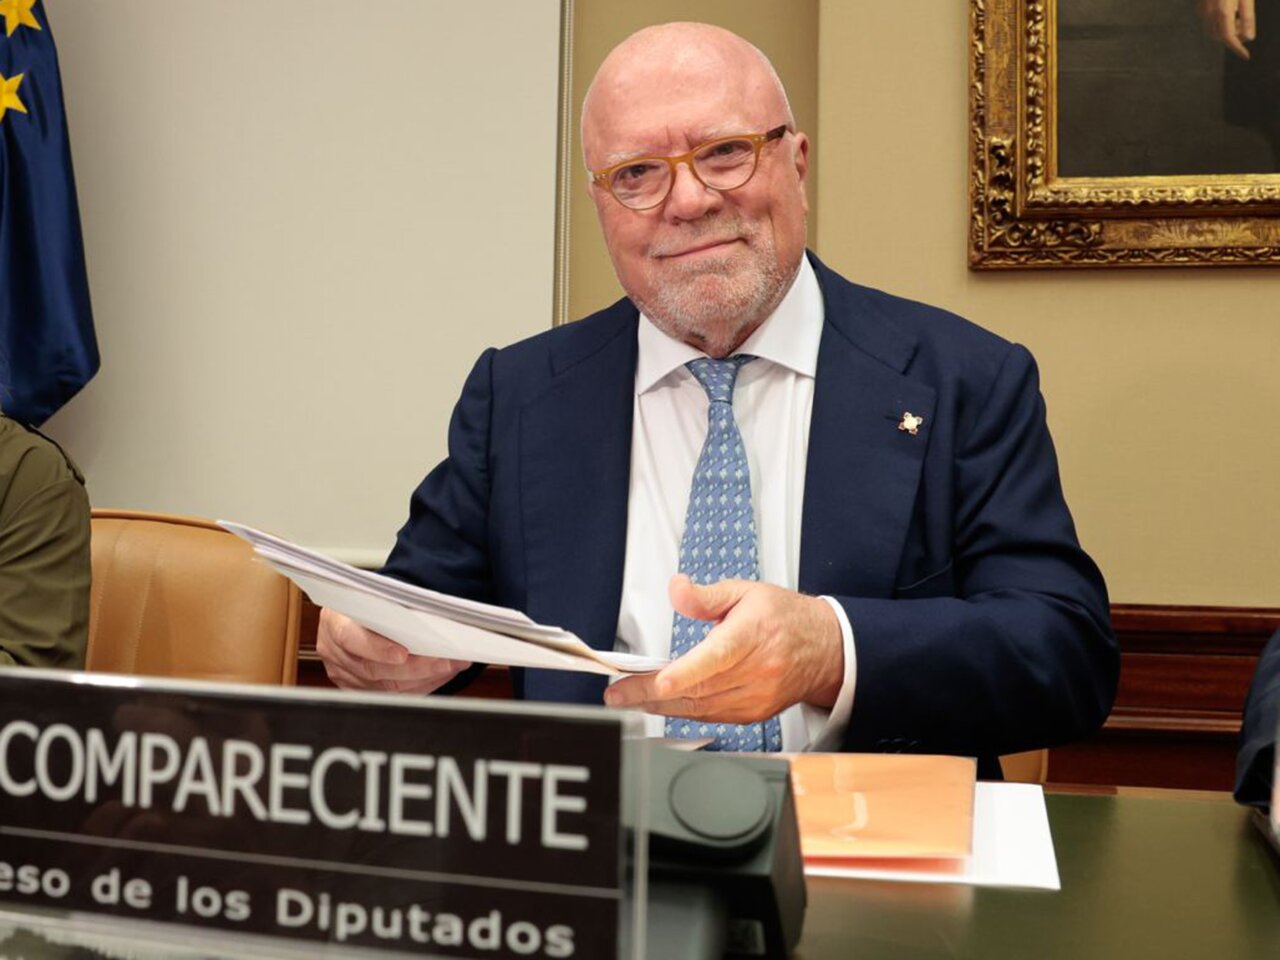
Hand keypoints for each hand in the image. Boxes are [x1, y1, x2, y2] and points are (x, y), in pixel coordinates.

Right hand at [316, 608, 470, 693]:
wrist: (357, 612)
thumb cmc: (369, 602)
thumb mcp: (374, 596)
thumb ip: (394, 607)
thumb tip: (434, 618)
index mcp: (334, 622)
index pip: (350, 639)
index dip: (377, 649)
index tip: (403, 654)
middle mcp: (334, 652)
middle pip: (374, 670)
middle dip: (415, 668)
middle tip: (445, 661)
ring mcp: (344, 675)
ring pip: (386, 687)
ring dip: (424, 678)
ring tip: (451, 666)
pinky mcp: (358, 689)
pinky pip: (392, 694)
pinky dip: (420, 686)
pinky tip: (438, 676)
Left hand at [603, 574, 842, 722]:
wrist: (824, 649)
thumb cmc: (784, 618)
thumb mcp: (746, 592)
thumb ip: (706, 595)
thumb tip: (677, 589)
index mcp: (753, 635)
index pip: (717, 657)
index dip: (686, 672)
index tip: (659, 680)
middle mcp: (756, 671)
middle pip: (698, 688)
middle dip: (651, 692)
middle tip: (618, 693)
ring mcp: (754, 697)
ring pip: (699, 708)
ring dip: (660, 705)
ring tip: (628, 698)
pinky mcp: (752, 714)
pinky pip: (709, 717)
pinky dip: (681, 711)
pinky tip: (660, 703)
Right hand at [1199, 0, 1255, 58]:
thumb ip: (1247, 17)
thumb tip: (1249, 38)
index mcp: (1222, 11)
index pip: (1228, 37)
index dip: (1237, 48)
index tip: (1246, 56)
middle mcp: (1209, 14)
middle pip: (1219, 36)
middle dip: (1233, 37)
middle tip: (1243, 25)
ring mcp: (1202, 12)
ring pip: (1213, 31)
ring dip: (1225, 31)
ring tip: (1235, 17)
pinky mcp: (1199, 8)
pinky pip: (1208, 23)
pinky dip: (1219, 24)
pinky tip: (1227, 12)